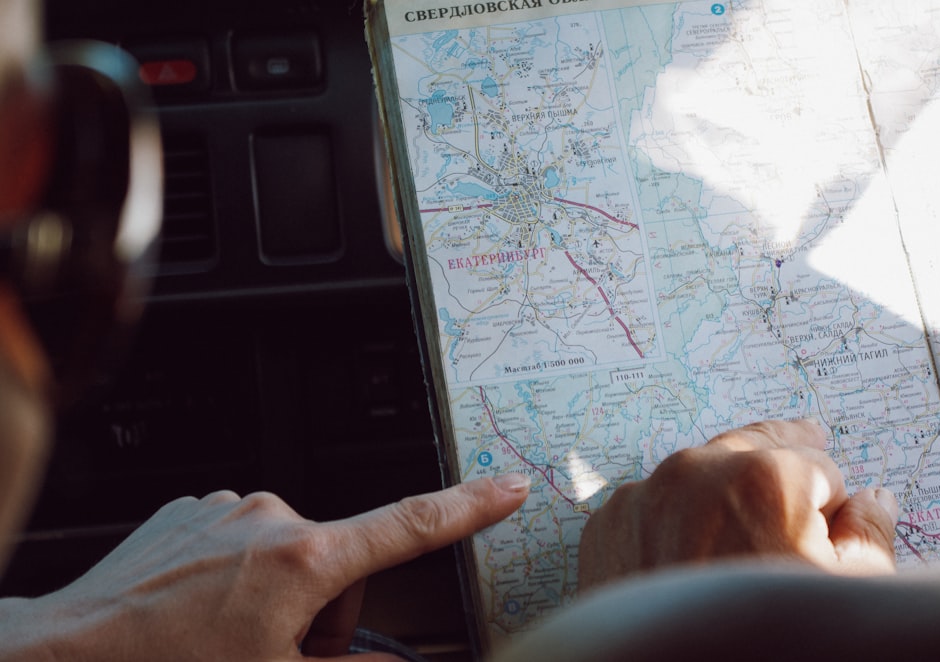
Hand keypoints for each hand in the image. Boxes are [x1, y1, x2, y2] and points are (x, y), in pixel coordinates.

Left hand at [3, 474, 529, 660]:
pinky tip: (202, 611)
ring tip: (229, 638)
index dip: (469, 506)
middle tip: (279, 657)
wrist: (63, 654)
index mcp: (304, 559)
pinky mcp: (196, 508)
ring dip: (282, 597)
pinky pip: (246, 539)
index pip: (410, 525)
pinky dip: (241, 576)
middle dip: (327, 615)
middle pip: (343, 565)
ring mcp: (229, 507)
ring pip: (293, 555)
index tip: (509, 486)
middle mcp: (272, 516)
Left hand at [578, 420, 897, 590]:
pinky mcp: (607, 522)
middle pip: (754, 447)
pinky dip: (671, 517)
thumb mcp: (846, 596)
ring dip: (721, 484)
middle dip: (782, 456)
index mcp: (766, 477)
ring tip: (742, 506)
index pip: (820, 465)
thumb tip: (875, 500)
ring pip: (697, 472)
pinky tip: (685, 547)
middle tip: (805, 436)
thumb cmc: (760, 644)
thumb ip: (869, 535)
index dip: (833, 502)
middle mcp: (695, 470)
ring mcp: (643, 495)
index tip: (829, 525)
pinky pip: (652, 505)